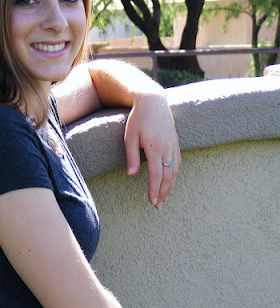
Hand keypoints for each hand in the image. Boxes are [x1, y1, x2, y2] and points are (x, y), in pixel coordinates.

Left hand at [124, 93, 180, 208]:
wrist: (153, 101)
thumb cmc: (137, 119)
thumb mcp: (129, 137)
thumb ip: (132, 156)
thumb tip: (131, 175)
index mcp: (155, 147)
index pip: (156, 174)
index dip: (154, 190)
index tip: (152, 202)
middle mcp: (167, 147)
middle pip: (168, 176)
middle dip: (163, 192)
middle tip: (158, 206)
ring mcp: (174, 145)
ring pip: (175, 170)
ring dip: (170, 186)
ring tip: (164, 199)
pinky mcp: (176, 142)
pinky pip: (177, 162)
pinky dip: (175, 174)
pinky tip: (170, 182)